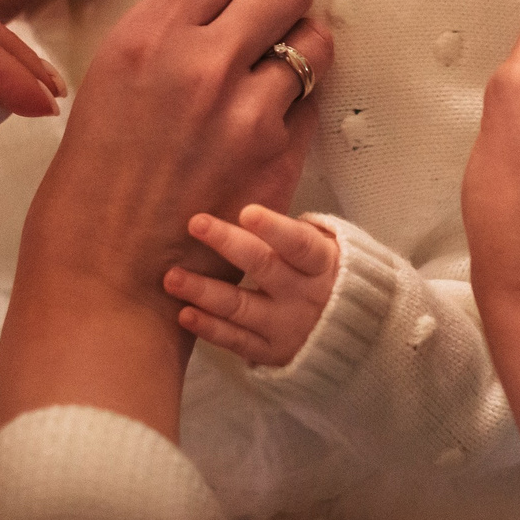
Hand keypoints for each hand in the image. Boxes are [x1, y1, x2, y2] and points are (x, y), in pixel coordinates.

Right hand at [0, 0, 333, 435]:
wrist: (108, 271)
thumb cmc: (96, 183)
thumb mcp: (111, 78)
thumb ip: (168, 33)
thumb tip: (216, 2)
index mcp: (149, 36)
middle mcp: (202, 64)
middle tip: (272, 16)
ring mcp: (248, 112)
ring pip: (314, 42)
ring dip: (301, 49)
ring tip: (274, 71)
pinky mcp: (280, 156)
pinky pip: (314, 102)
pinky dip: (299, 104)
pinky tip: (268, 120)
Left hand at [164, 204, 339, 367]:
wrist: (347, 333)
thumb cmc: (319, 272)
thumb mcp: (323, 246)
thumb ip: (294, 223)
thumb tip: (275, 167)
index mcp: (320, 262)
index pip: (299, 243)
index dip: (275, 228)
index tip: (246, 212)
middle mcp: (305, 294)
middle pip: (265, 268)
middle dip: (229, 244)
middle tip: (195, 223)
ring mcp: (286, 326)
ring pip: (242, 307)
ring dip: (205, 291)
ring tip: (172, 277)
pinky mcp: (269, 352)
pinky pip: (236, 340)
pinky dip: (209, 328)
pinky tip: (184, 313)